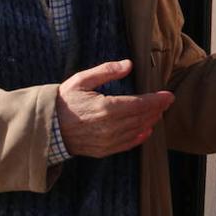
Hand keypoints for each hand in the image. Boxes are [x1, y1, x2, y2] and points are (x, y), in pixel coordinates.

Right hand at [56, 59, 173, 157]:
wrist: (47, 127)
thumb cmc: (64, 101)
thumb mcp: (82, 80)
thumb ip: (107, 71)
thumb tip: (129, 65)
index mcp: (106, 108)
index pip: (139, 104)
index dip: (156, 100)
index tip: (169, 95)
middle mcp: (109, 127)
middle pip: (141, 118)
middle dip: (156, 110)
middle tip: (166, 102)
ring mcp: (107, 141)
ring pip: (136, 131)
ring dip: (150, 122)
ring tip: (158, 113)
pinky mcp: (103, 150)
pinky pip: (126, 145)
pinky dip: (139, 138)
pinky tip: (146, 130)